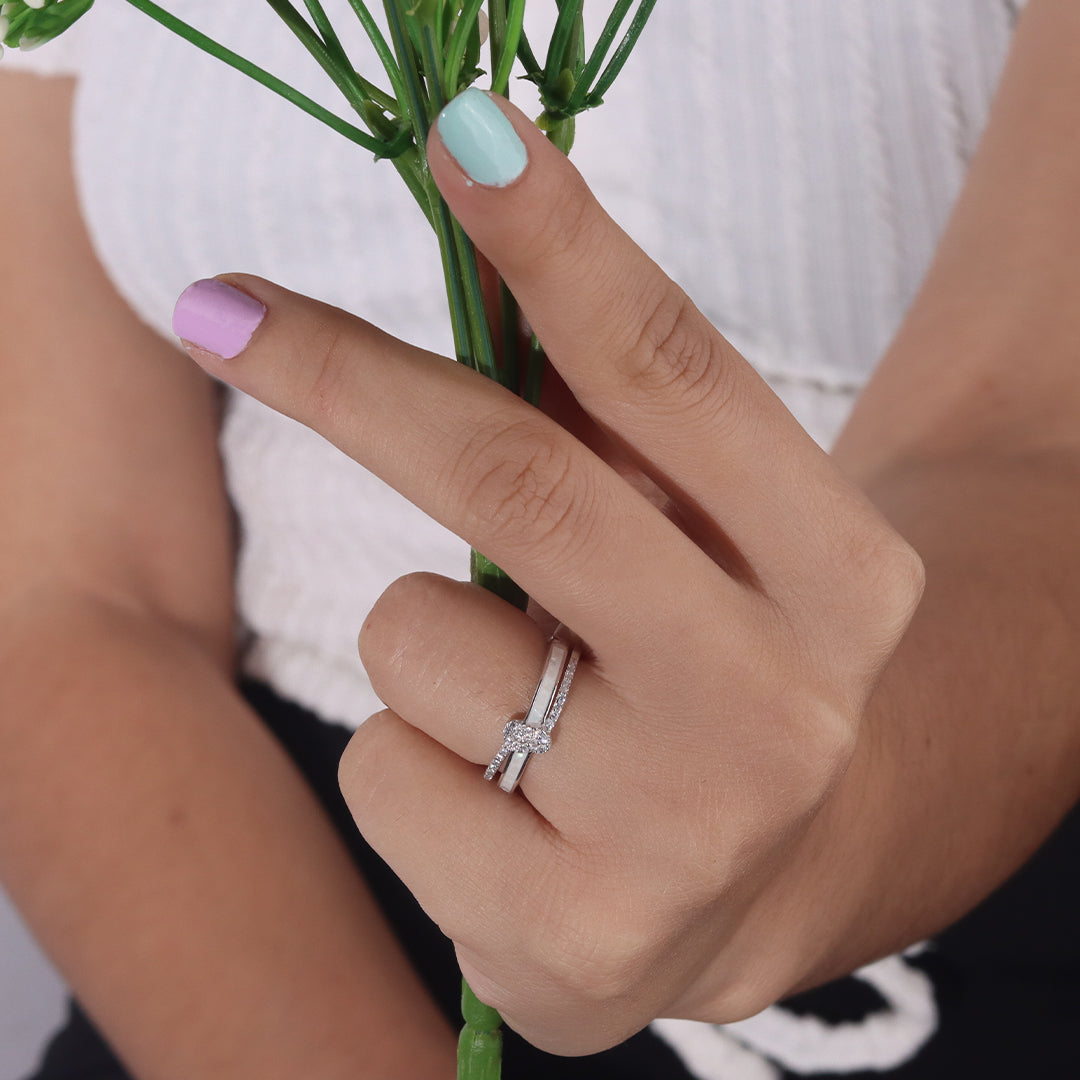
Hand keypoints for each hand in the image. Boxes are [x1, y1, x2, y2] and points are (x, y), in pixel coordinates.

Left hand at [175, 92, 922, 1054]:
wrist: (766, 882)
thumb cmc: (715, 671)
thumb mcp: (707, 542)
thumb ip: (619, 422)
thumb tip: (489, 242)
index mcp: (841, 576)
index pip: (677, 375)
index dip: (560, 241)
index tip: (463, 135)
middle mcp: (782, 703)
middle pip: (520, 478)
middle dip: (346, 373)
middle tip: (226, 310)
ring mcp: (682, 834)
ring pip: (421, 638)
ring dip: (427, 636)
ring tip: (522, 701)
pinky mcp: (577, 935)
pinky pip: (388, 773)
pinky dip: (412, 766)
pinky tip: (503, 809)